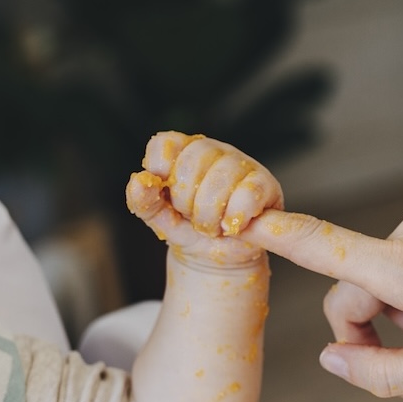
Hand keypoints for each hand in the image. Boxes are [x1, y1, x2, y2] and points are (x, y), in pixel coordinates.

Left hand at [127, 132, 282, 266]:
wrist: (219, 257)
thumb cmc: (189, 230)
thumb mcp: (160, 219)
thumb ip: (143, 201)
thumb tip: (138, 181)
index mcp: (183, 152)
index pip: (165, 144)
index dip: (160, 169)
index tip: (165, 194)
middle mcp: (213, 151)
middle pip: (192, 161)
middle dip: (187, 202)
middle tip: (193, 218)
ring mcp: (241, 164)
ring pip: (220, 179)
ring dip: (209, 215)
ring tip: (212, 227)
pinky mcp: (264, 184)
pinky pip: (248, 193)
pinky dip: (234, 216)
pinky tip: (232, 226)